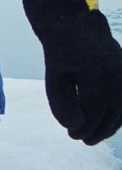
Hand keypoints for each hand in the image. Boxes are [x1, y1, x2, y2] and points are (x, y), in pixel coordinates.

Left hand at [22, 0, 121, 143]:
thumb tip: (75, 126)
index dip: (85, 127)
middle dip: (98, 130)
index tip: (72, 135)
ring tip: (94, 137)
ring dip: (110, 126)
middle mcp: (116, 73)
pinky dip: (118, 115)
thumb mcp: (54, 79)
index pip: (94, 109)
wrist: (78, 28)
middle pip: (111, 112)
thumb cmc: (61, 56)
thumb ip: (62, 104)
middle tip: (84, 141)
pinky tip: (107, 125)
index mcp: (95, 73)